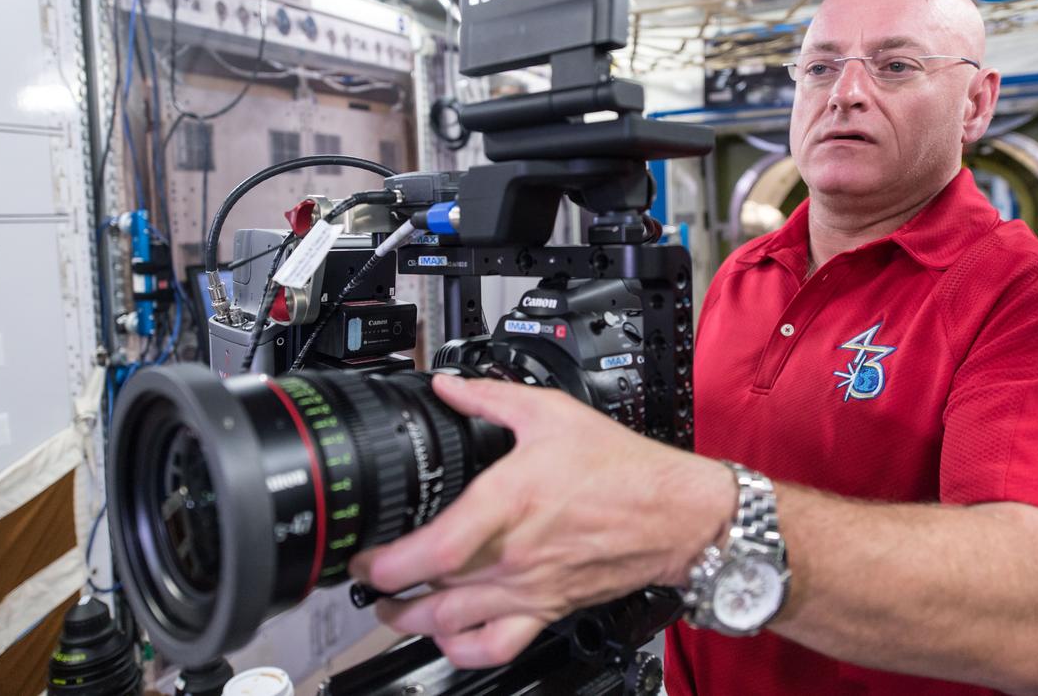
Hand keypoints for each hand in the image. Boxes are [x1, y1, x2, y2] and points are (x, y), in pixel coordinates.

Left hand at [348, 373, 735, 667]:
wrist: (673, 511)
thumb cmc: (620, 467)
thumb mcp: (550, 413)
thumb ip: (490, 397)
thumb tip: (448, 387)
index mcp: (509, 503)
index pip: (435, 551)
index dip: (388, 562)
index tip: (364, 555)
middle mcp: (514, 555)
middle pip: (433, 596)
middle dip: (386, 593)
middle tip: (367, 576)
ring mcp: (529, 588)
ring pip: (455, 626)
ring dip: (412, 623)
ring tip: (391, 608)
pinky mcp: (547, 608)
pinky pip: (497, 646)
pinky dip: (462, 650)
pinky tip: (447, 637)